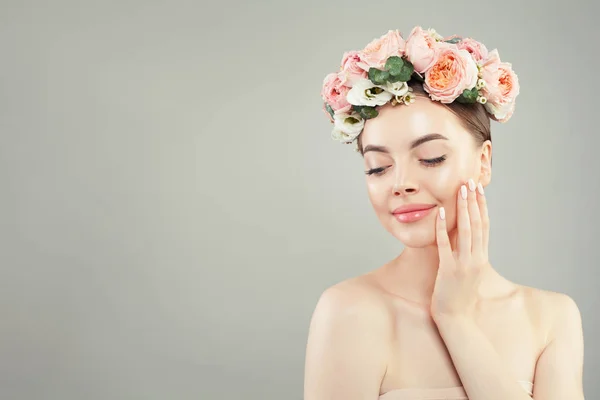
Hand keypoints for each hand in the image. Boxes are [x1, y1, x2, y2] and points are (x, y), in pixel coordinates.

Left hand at [430, 178, 488, 320]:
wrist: (455, 318)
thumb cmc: (459, 295)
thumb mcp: (468, 272)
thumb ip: (469, 255)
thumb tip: (465, 238)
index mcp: (481, 258)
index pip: (485, 226)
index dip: (482, 206)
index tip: (479, 189)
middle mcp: (476, 259)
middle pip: (478, 224)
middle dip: (474, 202)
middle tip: (471, 182)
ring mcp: (463, 265)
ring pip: (466, 231)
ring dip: (463, 209)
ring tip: (460, 190)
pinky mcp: (449, 271)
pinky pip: (445, 245)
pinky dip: (443, 228)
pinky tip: (439, 213)